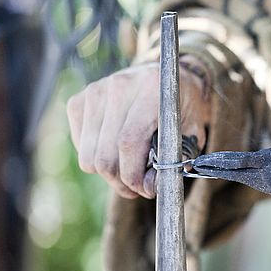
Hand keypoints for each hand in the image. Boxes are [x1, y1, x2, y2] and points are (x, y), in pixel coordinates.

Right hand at [67, 58, 211, 198]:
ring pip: (89, 156)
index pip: (128, 143)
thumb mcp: (192, 133)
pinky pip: (80, 146)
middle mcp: (118, 85)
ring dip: (109, 174)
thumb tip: (148, 187)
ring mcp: (94, 91)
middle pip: (104, 155)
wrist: (167, 80)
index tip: (145, 190)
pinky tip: (116, 150)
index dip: (134, 176)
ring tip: (130, 170)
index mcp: (151, 90)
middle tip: (138, 187)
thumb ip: (174, 161)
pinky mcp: (79, 100)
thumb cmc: (182, 111)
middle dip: (121, 181)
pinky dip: (97, 157)